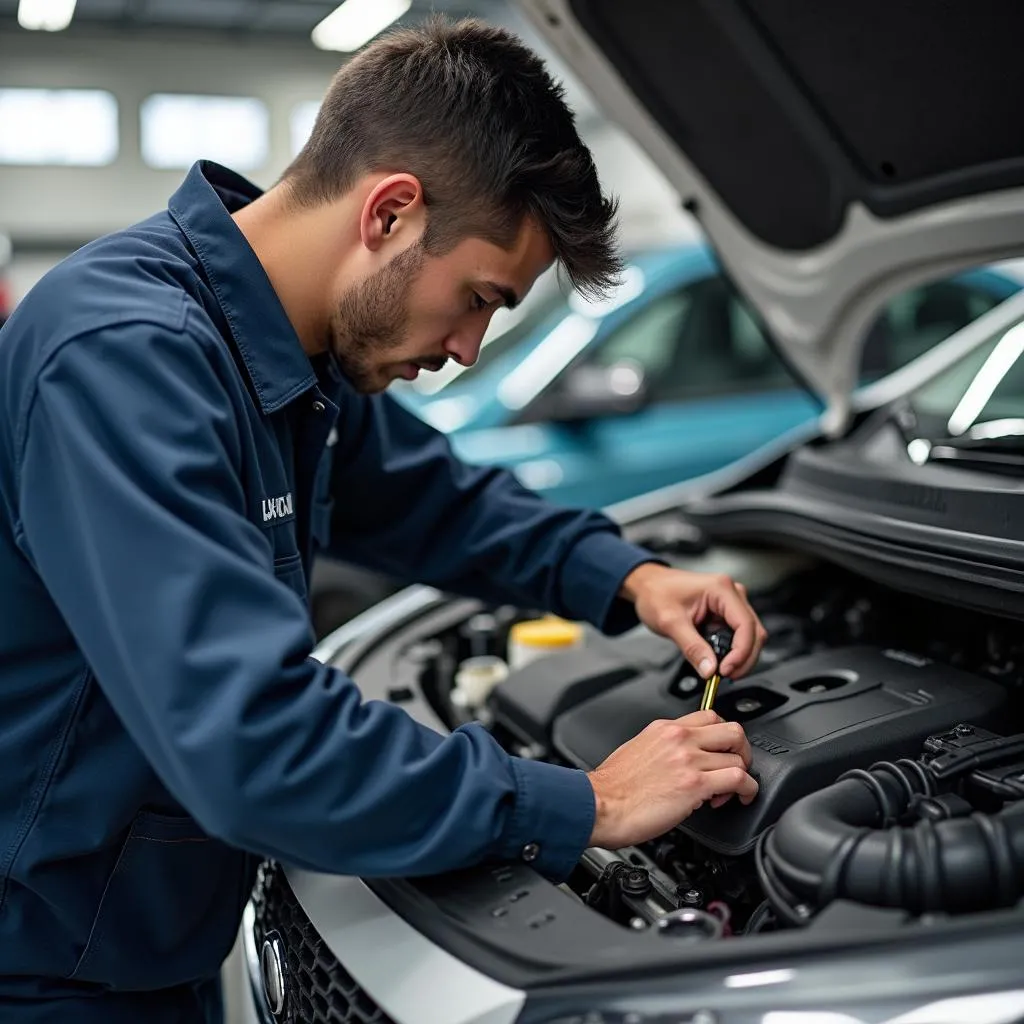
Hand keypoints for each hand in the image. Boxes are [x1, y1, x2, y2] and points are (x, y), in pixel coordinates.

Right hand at [587, 710, 757, 848]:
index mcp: (665, 729)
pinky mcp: (695, 785)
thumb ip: (663, 747)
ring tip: (727, 792)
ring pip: (738, 757)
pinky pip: (739, 779)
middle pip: (733, 731)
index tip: (722, 750)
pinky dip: (747, 790)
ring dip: (740, 776)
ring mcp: (689, 760)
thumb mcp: (637, 749)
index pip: (710, 716)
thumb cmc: (612, 787)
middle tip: (735, 767)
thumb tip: (681, 758)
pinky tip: (739, 798)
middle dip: (741, 751)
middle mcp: (679, 739)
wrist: (600, 804)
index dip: (722, 736)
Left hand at [620, 563, 766, 678]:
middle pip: (754, 632)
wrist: (648, 585)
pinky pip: (738, 637)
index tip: (726, 670)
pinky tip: (719, 661)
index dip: (741, 652)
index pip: (745, 625)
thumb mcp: (670, 622)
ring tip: (719, 670)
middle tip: (725, 676)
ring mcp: (731, 604)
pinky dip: (732, 652)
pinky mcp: (726, 614)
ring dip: (739, 657)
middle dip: (743, 658)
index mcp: (721, 589)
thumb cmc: (656, 593)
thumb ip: (692, 648)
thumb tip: (710, 670)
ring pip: (750, 637)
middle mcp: (732, 594)